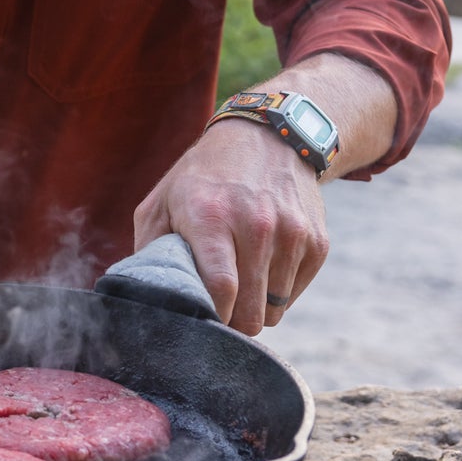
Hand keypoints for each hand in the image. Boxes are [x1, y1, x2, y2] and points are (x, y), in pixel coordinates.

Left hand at [132, 121, 327, 332]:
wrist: (268, 139)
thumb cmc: (202, 178)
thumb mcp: (162, 202)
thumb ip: (148, 249)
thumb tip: (144, 296)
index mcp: (211, 217)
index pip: (219, 291)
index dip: (210, 316)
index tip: (200, 318)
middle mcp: (257, 226)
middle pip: (249, 312)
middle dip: (231, 321)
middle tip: (218, 307)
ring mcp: (293, 234)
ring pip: (274, 310)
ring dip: (254, 306)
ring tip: (239, 278)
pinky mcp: (317, 242)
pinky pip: (294, 294)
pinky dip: (277, 291)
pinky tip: (262, 264)